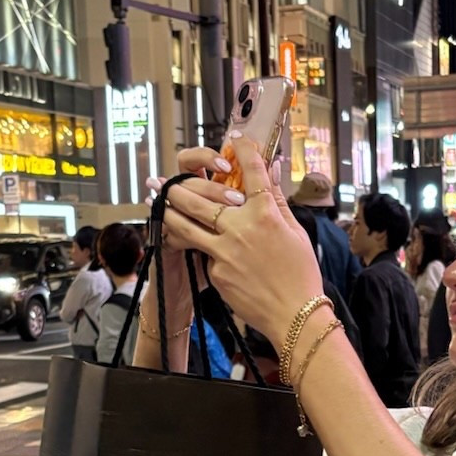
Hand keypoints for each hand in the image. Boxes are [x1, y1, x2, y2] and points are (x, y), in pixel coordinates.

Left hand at [162, 140, 322, 347]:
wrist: (293, 315)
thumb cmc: (301, 274)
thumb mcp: (296, 232)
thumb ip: (279, 200)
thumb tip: (273, 169)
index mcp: (267, 214)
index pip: (252, 172)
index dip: (243, 151)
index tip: (236, 139)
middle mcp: (242, 228)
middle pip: (201, 197)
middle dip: (178, 186)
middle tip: (162, 180)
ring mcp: (225, 250)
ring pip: (186, 224)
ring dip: (168, 211)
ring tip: (155, 202)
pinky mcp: (216, 271)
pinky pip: (202, 252)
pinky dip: (192, 244)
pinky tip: (178, 239)